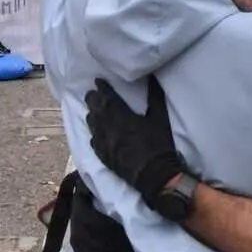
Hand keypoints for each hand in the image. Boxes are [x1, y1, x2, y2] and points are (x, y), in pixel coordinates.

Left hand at [85, 76, 186, 210]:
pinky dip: (94, 135)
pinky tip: (95, 134)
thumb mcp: (160, 117)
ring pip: (92, 125)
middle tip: (91, 93)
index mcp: (122, 116)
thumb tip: (151, 77)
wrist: (154, 174)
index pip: (107, 97)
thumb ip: (155, 96)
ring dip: (92, 115)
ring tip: (92, 110)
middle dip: (93, 99)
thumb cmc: (159, 144)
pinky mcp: (104, 157)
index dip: (102, 88)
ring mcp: (104, 143)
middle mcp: (108, 128)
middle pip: (95, 109)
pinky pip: (94, 143)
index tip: (97, 80)